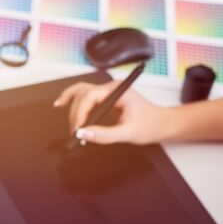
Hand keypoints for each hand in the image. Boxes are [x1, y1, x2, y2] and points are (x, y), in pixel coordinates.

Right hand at [54, 80, 172, 144]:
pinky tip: (65, 105)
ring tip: (59, 108)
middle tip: (74, 131)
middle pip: (83, 93)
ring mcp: (108, 93)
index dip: (80, 112)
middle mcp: (111, 89)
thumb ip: (104, 135)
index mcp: (117, 91)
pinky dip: (75, 102)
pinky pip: (87, 98)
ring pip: (82, 91)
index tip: (77, 128)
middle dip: (75, 111)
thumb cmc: (151, 125)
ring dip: (71, 101)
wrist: (163, 124)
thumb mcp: (128, 133)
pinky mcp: (107, 100)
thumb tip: (84, 134)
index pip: (90, 96)